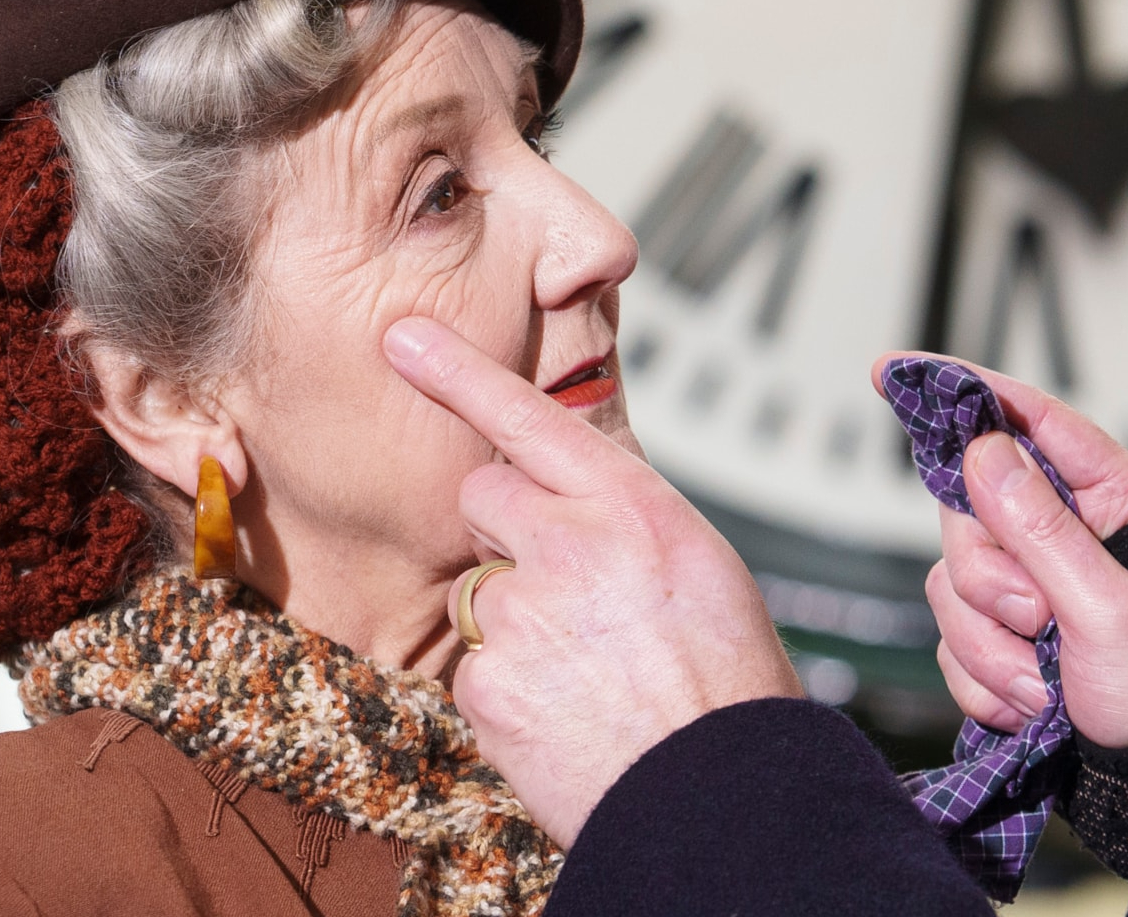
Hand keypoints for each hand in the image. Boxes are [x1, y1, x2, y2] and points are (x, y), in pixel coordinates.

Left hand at [389, 317, 801, 845]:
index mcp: (633, 504)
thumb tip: (570, 508)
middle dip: (504, 533)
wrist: (725, 790)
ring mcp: (522, 615)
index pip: (528, 416)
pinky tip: (567, 713)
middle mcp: (571, 544)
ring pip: (481, 592)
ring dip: (518, 625)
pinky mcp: (487, 685)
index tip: (402, 336)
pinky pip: (478, 667)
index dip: (458, 370)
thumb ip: (621, 521)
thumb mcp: (697, 565)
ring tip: (589, 673)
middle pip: (483, 499)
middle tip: (567, 592)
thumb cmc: (725, 678)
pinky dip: (513, 690)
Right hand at [878, 353, 1127, 749]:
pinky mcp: (1006, 639)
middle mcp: (1068, 535)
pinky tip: (1031, 704)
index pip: (1030, 422)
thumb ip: (1044, 532)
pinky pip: (953, 641)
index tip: (895, 371)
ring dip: (992, 645)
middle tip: (1038, 624)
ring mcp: (1033, 588)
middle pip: (972, 512)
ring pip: (954, 582)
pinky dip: (984, 680)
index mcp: (1113, 502)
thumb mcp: (1112, 611)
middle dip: (993, 582)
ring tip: (1047, 682)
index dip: (965, 393)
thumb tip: (987, 452)